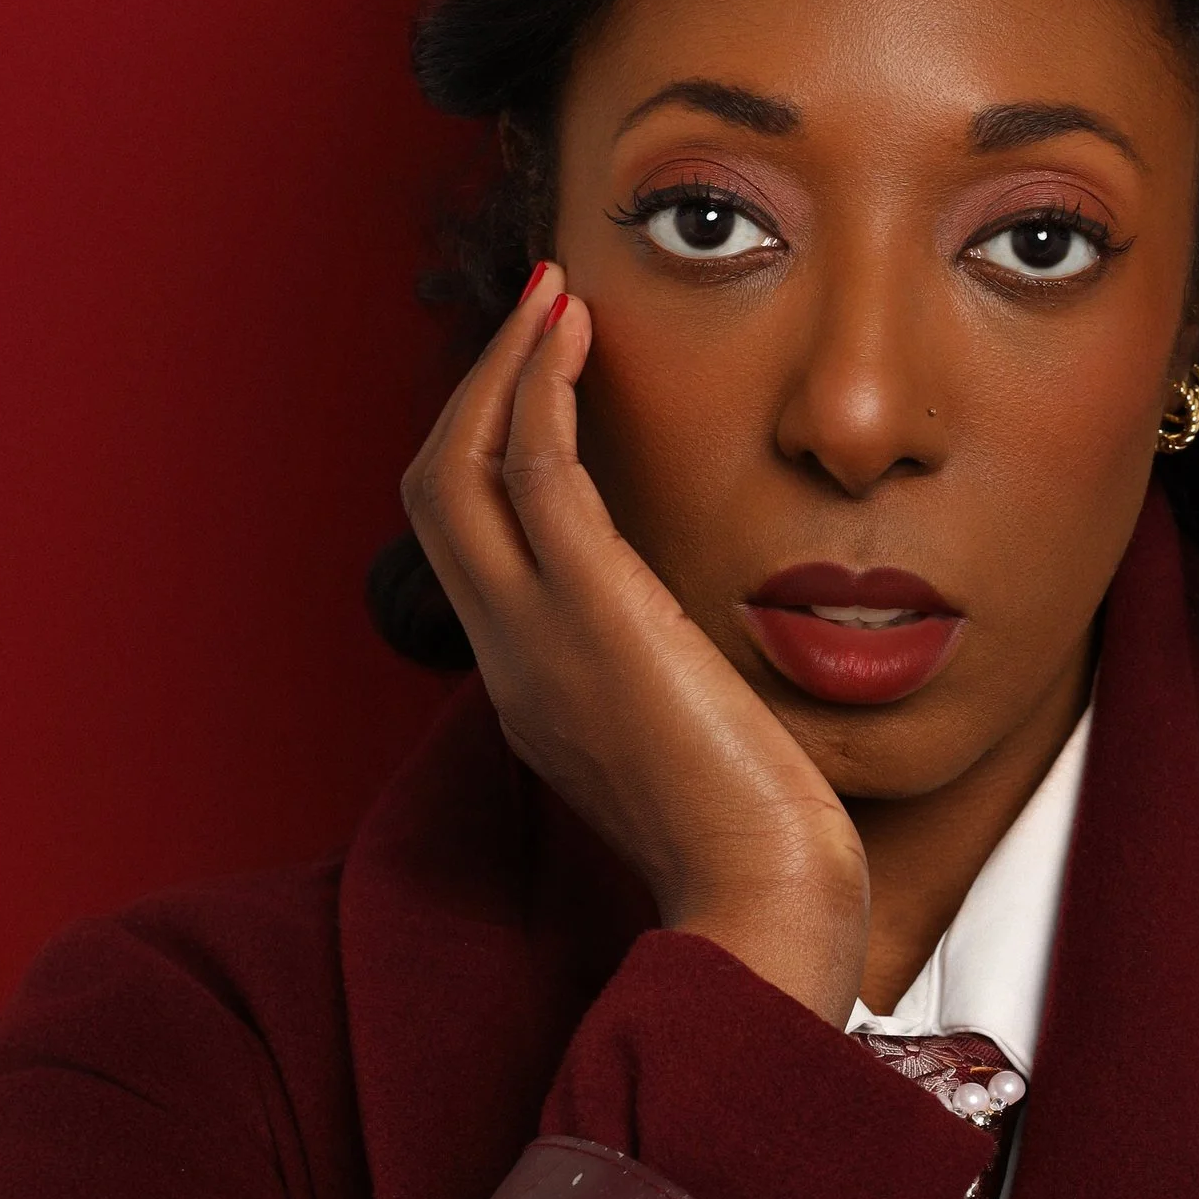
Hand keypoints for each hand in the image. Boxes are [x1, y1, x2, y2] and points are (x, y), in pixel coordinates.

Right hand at [402, 269, 869, 1021]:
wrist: (764, 900)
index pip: (476, 551)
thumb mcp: (698, 751)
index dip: (490, 455)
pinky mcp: (591, 610)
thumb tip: (712, 651)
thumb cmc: (762, 848)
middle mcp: (512, 658)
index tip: (546, 383)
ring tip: (555, 297)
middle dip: (474, 391)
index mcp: (533, 695)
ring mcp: (537, 635)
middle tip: (540, 313)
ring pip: (455, 467)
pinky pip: (531, 468)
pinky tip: (576, 332)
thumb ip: (678, 690)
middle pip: (433, 494)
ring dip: (499, 368)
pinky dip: (538, 385)